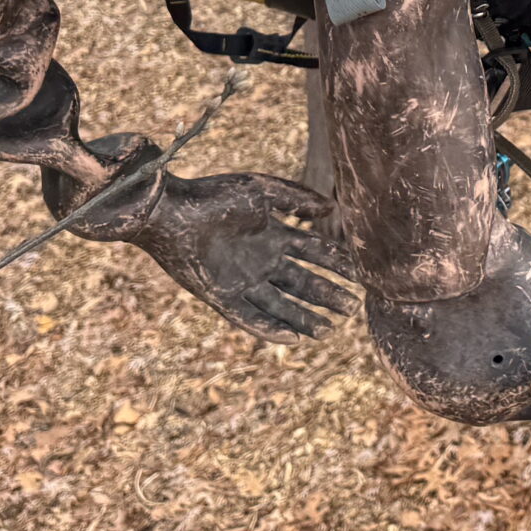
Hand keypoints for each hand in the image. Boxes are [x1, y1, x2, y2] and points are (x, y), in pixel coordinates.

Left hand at [116, 168, 359, 342]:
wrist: (171, 211)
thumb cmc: (215, 195)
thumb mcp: (263, 191)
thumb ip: (297, 199)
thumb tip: (331, 210)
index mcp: (273, 235)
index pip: (313, 252)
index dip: (337, 262)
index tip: (359, 273)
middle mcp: (262, 261)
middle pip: (302, 283)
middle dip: (328, 295)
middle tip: (351, 308)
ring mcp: (242, 281)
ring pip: (281, 305)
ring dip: (304, 318)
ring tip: (328, 331)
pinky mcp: (221, 297)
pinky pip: (250, 318)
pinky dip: (270, 329)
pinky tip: (292, 338)